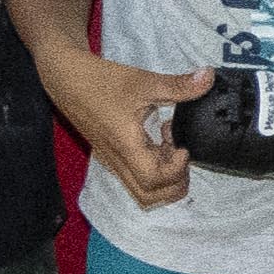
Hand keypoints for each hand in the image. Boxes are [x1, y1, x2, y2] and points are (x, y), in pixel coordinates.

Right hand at [48, 44, 202, 210]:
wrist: (65, 79)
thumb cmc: (100, 81)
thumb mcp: (144, 80)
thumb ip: (178, 85)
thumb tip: (208, 77)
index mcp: (125, 146)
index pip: (152, 180)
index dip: (175, 170)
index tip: (183, 147)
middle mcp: (116, 160)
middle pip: (147, 196)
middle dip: (174, 183)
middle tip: (183, 154)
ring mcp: (112, 160)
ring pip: (140, 189)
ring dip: (163, 177)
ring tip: (172, 147)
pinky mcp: (110, 154)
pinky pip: (134, 175)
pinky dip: (152, 167)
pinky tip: (159, 139)